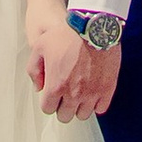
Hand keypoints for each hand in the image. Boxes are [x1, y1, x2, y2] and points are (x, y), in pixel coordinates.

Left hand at [31, 6, 121, 120]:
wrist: (93, 26)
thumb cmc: (66, 34)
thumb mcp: (40, 46)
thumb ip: (34, 70)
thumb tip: (38, 87)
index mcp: (55, 86)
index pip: (48, 109)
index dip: (49, 101)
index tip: (53, 92)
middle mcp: (74, 94)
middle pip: (65, 116)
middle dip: (63, 105)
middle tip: (66, 92)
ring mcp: (92, 93)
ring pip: (83, 114)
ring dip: (79, 105)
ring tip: (80, 91)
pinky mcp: (107, 89)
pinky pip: (100, 108)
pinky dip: (96, 102)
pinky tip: (93, 90)